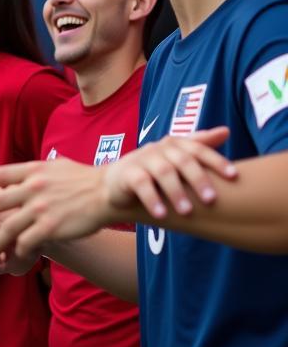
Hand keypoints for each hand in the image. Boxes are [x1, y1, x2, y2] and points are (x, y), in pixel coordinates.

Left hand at [0, 128, 236, 259]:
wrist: (108, 193)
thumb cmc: (88, 179)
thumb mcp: (60, 166)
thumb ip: (39, 171)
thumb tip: (24, 174)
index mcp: (35, 171)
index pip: (2, 174)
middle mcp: (32, 188)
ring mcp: (39, 209)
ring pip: (7, 229)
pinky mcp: (48, 228)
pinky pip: (25, 242)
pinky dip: (18, 251)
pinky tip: (16, 256)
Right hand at [101, 128, 235, 218]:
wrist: (113, 184)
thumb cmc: (151, 172)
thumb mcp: (175, 158)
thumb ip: (199, 146)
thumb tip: (226, 131)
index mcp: (174, 143)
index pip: (198, 149)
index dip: (217, 160)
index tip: (233, 176)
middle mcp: (159, 148)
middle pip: (182, 160)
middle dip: (199, 179)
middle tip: (211, 200)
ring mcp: (142, 159)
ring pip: (163, 172)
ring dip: (176, 192)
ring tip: (187, 212)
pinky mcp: (127, 174)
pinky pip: (141, 185)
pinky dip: (152, 200)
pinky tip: (161, 215)